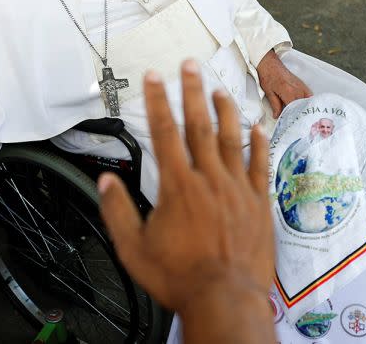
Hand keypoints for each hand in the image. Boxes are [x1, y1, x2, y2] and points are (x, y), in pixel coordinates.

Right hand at [98, 61, 274, 314]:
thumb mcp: (132, 248)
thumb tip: (105, 182)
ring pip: (232, 140)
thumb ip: (117, 211)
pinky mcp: (259, 205)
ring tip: (220, 89)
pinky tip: (258, 127)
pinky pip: (260, 166)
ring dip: (225, 111)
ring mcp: (238, 190)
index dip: (156, 101)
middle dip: (192, 92)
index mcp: (178, 186)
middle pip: (199, 126)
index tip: (153, 77)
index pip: (164, 132)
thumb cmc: (178, 278)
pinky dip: (259, 144)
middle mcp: (210, 180)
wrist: (225, 300)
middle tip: (190, 65)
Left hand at [256, 50, 311, 117]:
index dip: (292, 117)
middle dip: (299, 114)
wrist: (270, 64)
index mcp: (289, 92)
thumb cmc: (268, 76)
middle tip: (295, 121)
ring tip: (300, 116)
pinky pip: (309, 95)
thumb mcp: (269, 93)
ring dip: (304, 109)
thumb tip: (278, 116)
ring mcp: (302, 86)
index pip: (294, 109)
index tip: (290, 122)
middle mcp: (298, 89)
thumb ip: (275, 106)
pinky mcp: (302, 84)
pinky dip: (308, 102)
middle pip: (302, 107)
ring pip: (307, 102)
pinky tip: (305, 107)